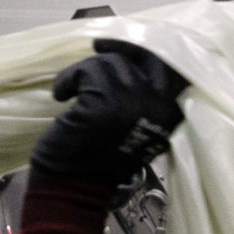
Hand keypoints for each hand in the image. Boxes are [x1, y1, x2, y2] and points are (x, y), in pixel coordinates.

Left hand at [30, 40, 188, 189]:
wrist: (74, 187)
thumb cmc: (97, 161)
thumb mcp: (132, 127)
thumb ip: (141, 99)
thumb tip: (128, 63)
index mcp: (170, 112)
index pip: (172, 67)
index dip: (147, 51)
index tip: (125, 46)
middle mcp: (159, 103)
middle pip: (146, 56)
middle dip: (122, 46)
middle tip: (99, 46)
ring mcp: (134, 99)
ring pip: (111, 62)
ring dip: (84, 72)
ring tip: (70, 90)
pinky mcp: (105, 99)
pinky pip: (86, 71)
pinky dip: (68, 79)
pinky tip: (61, 95)